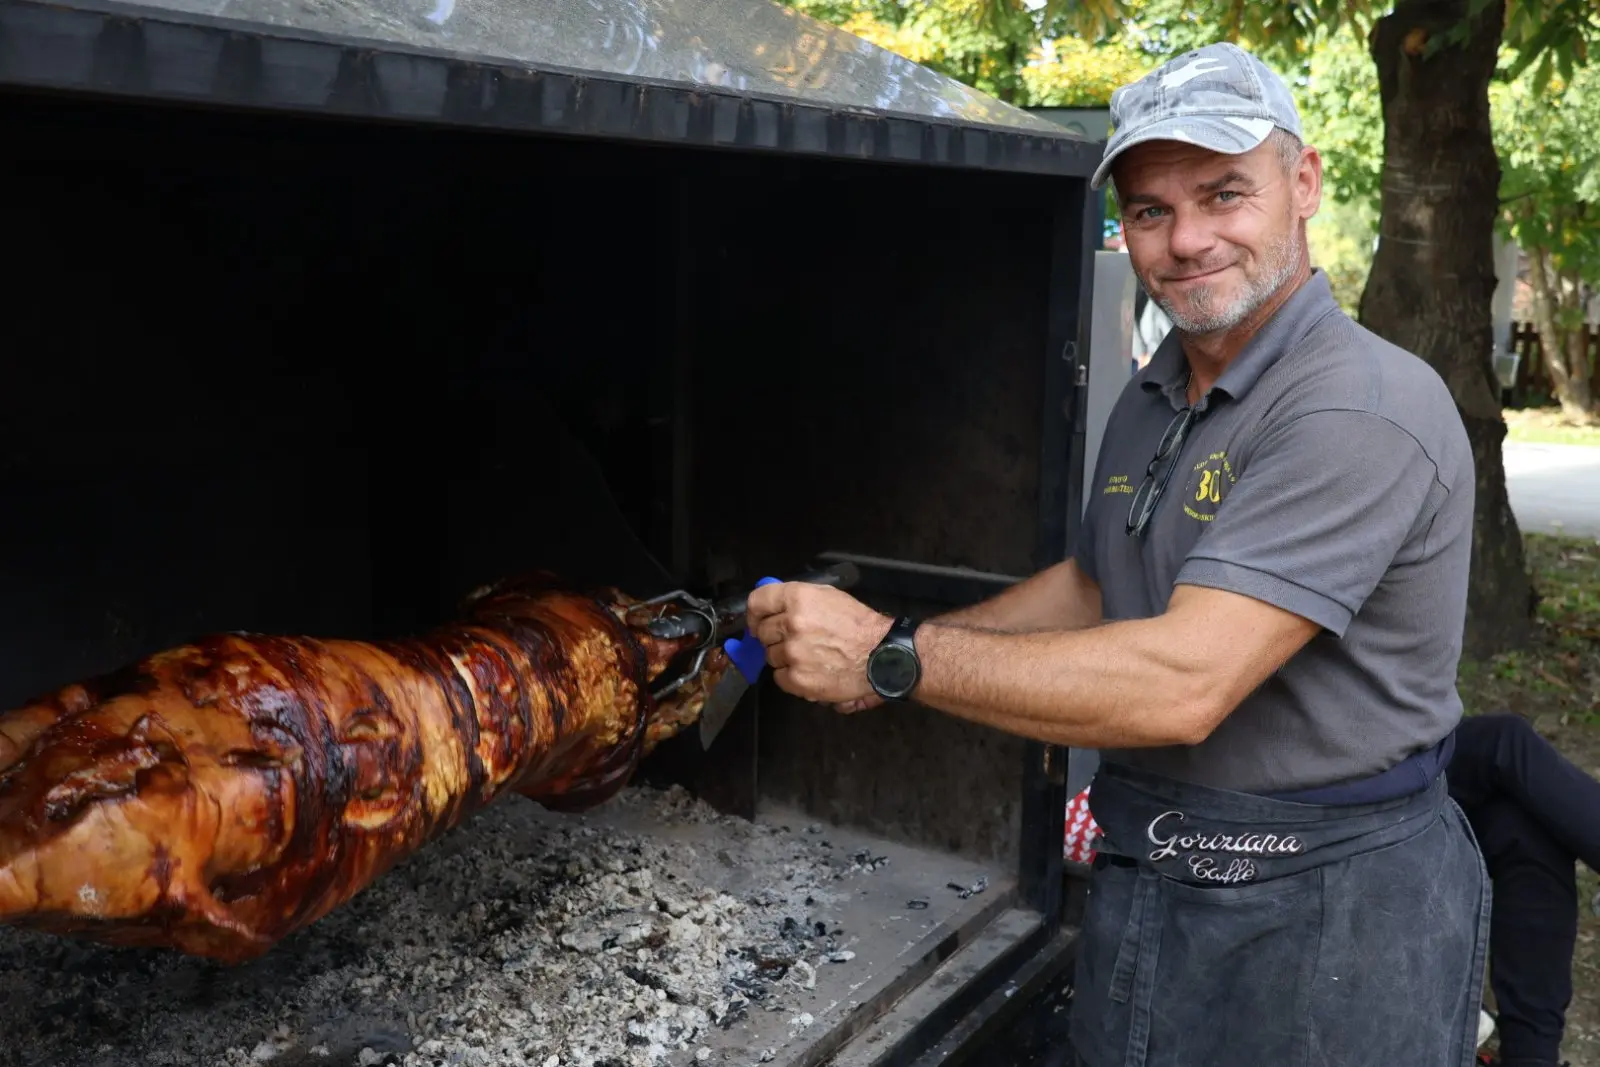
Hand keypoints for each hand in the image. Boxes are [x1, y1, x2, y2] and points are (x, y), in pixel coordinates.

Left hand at [746, 581, 892, 711]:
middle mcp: (791, 624)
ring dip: (784, 657)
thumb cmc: (858, 624)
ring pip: (771, 656)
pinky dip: (792, 676)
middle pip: (762, 632)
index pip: (757, 602)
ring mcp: (792, 653)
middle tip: (794, 640)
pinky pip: (780, 678)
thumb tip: (771, 607)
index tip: (757, 621)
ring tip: (810, 655)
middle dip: (774, 636)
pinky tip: (811, 670)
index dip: (754, 613)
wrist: (881, 655)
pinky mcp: (797, 679)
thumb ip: (797, 599)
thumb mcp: (828, 596)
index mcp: (798, 598)